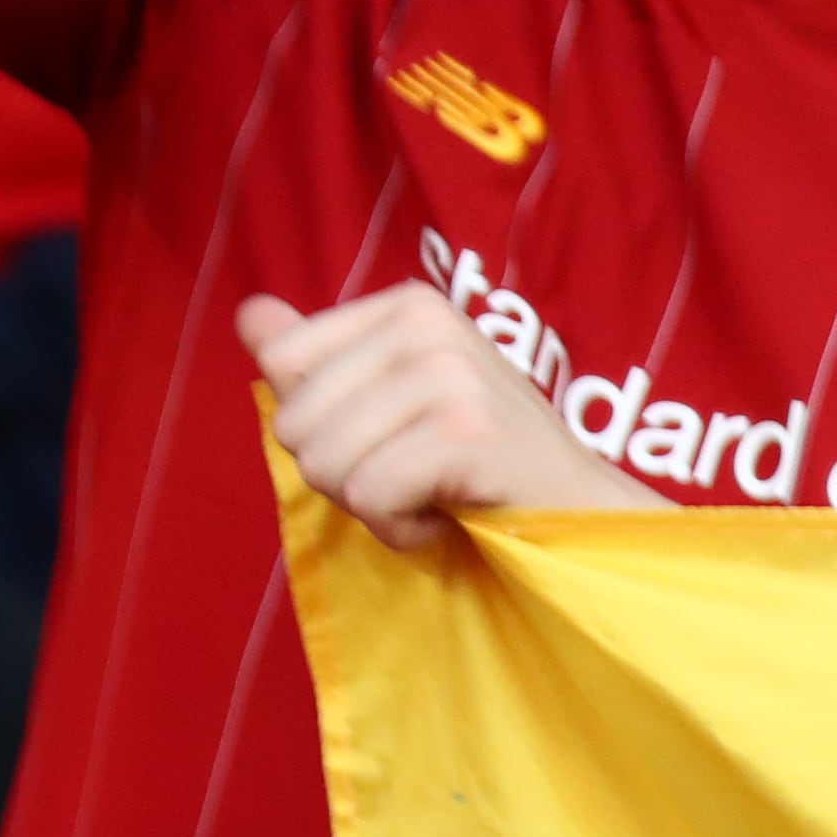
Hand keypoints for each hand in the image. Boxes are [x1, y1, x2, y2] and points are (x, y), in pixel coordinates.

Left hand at [237, 287, 670, 547]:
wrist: (586, 515)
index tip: (393, 442)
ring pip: (326, 464)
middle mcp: (428, 324)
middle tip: (415, 481)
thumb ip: (322, 360)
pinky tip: (448, 519)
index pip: (284, 364)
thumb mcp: (398, 399)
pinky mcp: (466, 431)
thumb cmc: (491, 467)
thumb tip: (250, 313)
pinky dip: (401, 531)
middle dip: (344, 476)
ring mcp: (450, 374)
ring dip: (374, 508)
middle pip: (296, 421)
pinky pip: (370, 497)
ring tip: (434, 499)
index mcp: (410, 304)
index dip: (321, 426)